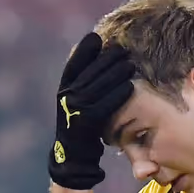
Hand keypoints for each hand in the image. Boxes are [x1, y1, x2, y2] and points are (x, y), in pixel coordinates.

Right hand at [48, 32, 134, 189]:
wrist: (74, 156)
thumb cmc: (83, 123)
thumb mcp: (79, 100)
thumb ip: (86, 82)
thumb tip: (99, 55)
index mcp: (63, 89)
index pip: (73, 65)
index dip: (83, 50)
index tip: (96, 36)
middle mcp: (65, 98)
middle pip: (88, 74)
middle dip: (105, 59)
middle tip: (123, 49)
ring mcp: (74, 112)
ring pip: (96, 87)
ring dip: (114, 74)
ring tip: (130, 64)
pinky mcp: (85, 125)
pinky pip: (104, 107)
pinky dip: (117, 96)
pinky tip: (130, 86)